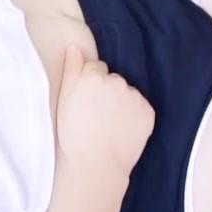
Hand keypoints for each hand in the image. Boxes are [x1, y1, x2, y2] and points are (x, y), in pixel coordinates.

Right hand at [54, 45, 153, 183]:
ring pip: (128, 93)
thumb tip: (75, 46)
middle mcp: (116, 81)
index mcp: (92, 76)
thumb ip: (72, 69)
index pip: (96, 68)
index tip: (86, 103)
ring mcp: (134, 96)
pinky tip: (123, 131)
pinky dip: (134, 117)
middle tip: (97, 117)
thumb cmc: (74, 136)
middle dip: (107, 93)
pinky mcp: (148, 112)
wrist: (95, 165)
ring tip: (110, 126)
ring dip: (122, 104)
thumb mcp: (64, 100)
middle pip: (113, 79)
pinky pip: (141, 108)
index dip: (90, 86)